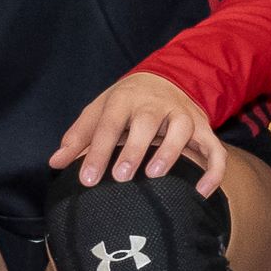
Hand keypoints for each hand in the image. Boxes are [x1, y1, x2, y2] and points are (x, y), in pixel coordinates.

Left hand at [57, 67, 229, 192]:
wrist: (167, 78)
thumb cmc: (126, 104)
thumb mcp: (99, 110)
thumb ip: (79, 136)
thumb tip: (55, 163)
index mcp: (125, 99)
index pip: (109, 124)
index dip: (98, 151)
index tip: (87, 179)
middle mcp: (156, 104)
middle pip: (146, 121)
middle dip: (135, 148)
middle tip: (121, 176)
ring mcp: (183, 114)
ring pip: (182, 129)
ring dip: (171, 150)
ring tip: (156, 174)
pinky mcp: (204, 128)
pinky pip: (215, 149)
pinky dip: (213, 171)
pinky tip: (201, 192)